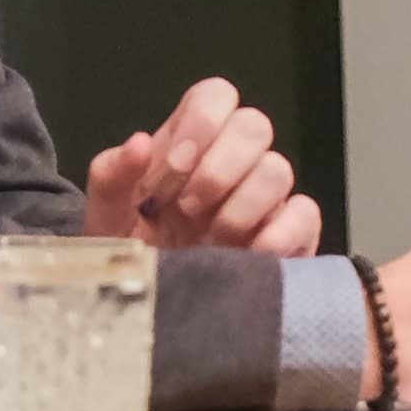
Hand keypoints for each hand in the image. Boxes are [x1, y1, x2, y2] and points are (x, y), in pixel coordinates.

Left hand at [84, 77, 319, 255]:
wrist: (154, 314)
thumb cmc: (132, 259)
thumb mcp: (106, 221)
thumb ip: (111, 177)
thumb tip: (139, 143)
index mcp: (190, 145)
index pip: (215, 96)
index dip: (201, 122)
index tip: (174, 165)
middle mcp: (233, 164)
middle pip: (255, 125)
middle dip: (220, 167)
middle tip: (188, 208)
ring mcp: (266, 199)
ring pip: (279, 169)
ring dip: (240, 208)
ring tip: (211, 241)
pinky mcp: (291, 235)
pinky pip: (304, 214)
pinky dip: (277, 235)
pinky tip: (246, 256)